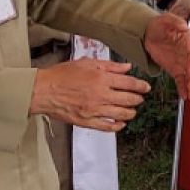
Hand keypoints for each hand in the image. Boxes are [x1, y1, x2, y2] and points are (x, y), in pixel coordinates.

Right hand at [29, 58, 150, 131]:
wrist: (43, 90)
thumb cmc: (62, 75)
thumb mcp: (88, 63)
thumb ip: (110, 66)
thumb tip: (127, 67)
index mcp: (102, 79)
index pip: (129, 83)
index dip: (141, 86)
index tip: (146, 87)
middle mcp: (101, 95)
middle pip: (128, 100)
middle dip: (138, 99)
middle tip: (140, 98)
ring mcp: (94, 110)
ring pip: (121, 115)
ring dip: (130, 113)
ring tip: (132, 111)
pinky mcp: (86, 121)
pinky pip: (107, 127)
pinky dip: (117, 126)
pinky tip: (120, 123)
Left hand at [144, 12, 189, 100]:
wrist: (149, 32)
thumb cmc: (159, 24)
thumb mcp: (166, 19)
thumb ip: (175, 21)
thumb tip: (185, 27)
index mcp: (188, 41)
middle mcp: (188, 54)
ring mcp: (183, 63)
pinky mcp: (177, 70)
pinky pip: (182, 81)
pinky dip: (184, 89)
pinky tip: (185, 96)